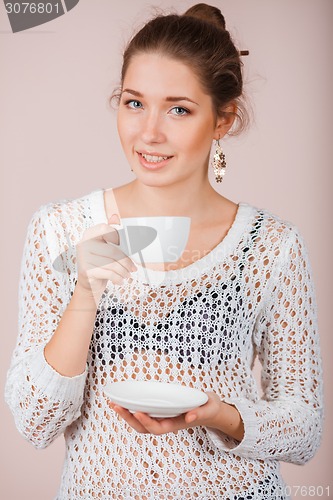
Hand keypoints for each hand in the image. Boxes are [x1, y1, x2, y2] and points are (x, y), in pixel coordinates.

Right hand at [76, 213, 136, 301]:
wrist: (89, 284)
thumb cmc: (101, 263)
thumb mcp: (106, 247)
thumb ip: (111, 232)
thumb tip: (115, 216)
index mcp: (89, 234)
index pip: (106, 229)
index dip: (119, 237)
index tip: (128, 248)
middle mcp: (84, 243)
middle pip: (112, 250)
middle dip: (126, 261)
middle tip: (133, 268)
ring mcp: (83, 257)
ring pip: (112, 263)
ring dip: (123, 271)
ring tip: (128, 275)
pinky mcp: (86, 271)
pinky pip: (108, 273)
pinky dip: (118, 278)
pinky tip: (121, 281)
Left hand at [107, 392, 222, 434]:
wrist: (210, 410)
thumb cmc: (208, 407)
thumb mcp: (209, 407)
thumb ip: (201, 412)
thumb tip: (190, 417)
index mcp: (176, 424)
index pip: (157, 428)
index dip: (146, 422)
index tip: (137, 412)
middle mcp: (166, 423)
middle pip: (143, 428)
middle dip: (128, 419)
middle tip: (116, 405)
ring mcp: (162, 418)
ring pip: (140, 422)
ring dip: (126, 414)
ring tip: (113, 403)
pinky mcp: (160, 411)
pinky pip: (143, 413)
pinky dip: (131, 408)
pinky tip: (123, 400)